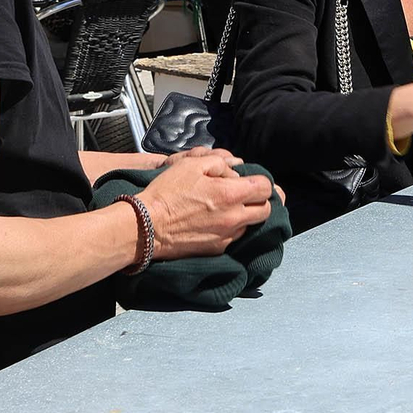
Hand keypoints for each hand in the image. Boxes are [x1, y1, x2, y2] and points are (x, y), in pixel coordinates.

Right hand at [137, 153, 278, 259]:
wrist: (146, 226)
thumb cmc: (167, 192)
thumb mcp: (192, 165)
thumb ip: (220, 163)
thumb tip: (236, 171)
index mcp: (230, 194)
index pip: (266, 188)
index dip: (262, 181)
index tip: (251, 180)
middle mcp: (234, 218)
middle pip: (266, 210)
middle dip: (260, 200)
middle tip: (246, 194)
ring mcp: (226, 236)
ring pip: (252, 225)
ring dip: (247, 216)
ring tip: (230, 208)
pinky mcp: (216, 249)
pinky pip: (235, 238)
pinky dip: (233, 229)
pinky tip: (218, 221)